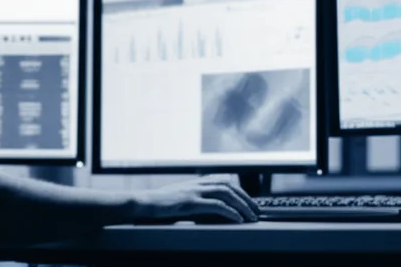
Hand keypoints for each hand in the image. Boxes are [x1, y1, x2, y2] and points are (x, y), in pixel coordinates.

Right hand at [135, 175, 259, 222]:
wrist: (144, 202)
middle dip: (246, 198)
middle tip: (256, 211)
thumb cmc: (161, 203)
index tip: (250, 201)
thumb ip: (196, 197)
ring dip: (242, 205)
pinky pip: (216, 206)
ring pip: (227, 194)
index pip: (226, 181)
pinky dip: (230, 211)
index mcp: (197, 181)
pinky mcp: (190, 202)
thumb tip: (211, 207)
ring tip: (251, 216)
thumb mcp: (182, 196)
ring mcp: (195, 191)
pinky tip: (237, 219)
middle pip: (230, 186)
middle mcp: (199, 183)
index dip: (240, 191)